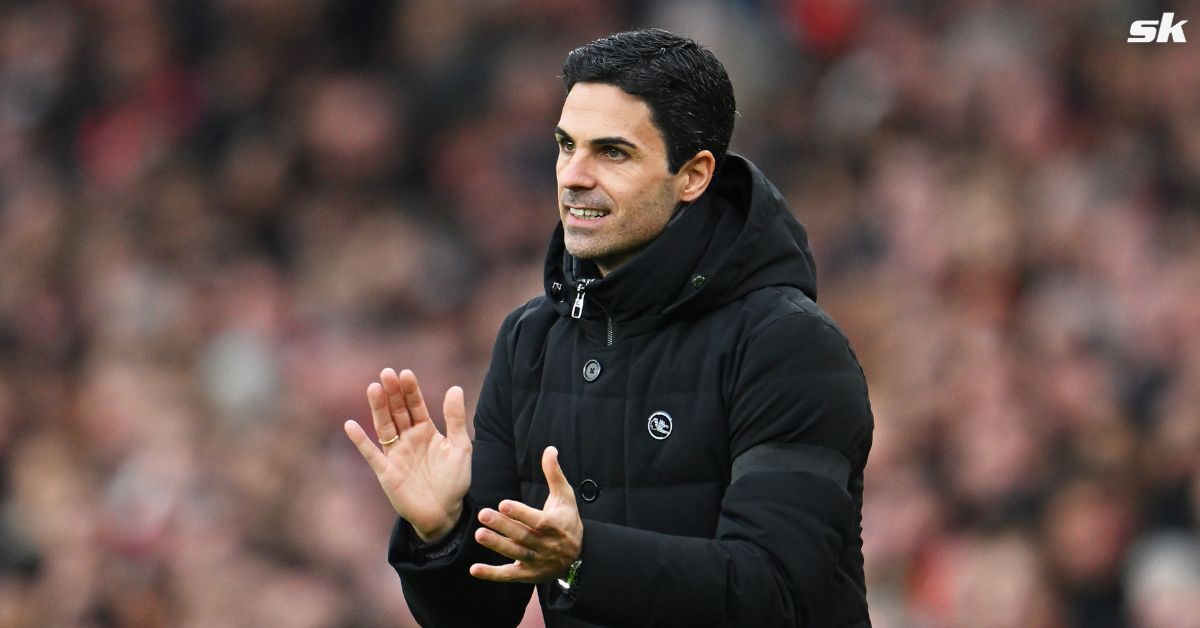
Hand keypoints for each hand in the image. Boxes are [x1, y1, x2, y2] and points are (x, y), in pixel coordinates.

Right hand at [344, 368, 470, 541]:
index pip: (416, 405)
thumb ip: (455, 419)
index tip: (406, 373)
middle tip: (387, 373)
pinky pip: (371, 453)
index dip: (411, 390)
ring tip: (373, 388)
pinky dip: (360, 440)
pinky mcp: (386, 471)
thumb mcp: (460, 447)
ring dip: (378, 408)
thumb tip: (454, 388)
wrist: (444, 513)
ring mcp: (396, 454)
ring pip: (384, 426)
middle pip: (398, 411)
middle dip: (393, 393)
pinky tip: (351, 425)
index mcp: (426, 431)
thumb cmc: (454, 481)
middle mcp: (408, 438)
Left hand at [469, 446, 582, 583]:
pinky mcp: (528, 574)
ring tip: (479, 534)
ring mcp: (536, 561)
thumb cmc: (568, 519)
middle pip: (522, 536)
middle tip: (483, 514)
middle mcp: (546, 545)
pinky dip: (492, 574)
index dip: (520, 513)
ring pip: (514, 553)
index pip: (536, 520)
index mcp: (554, 525)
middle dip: (503, 525)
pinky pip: (508, 575)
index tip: (503, 503)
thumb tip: (550, 449)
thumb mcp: (565, 496)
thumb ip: (554, 474)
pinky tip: (474, 569)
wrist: (580, 555)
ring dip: (496, 545)